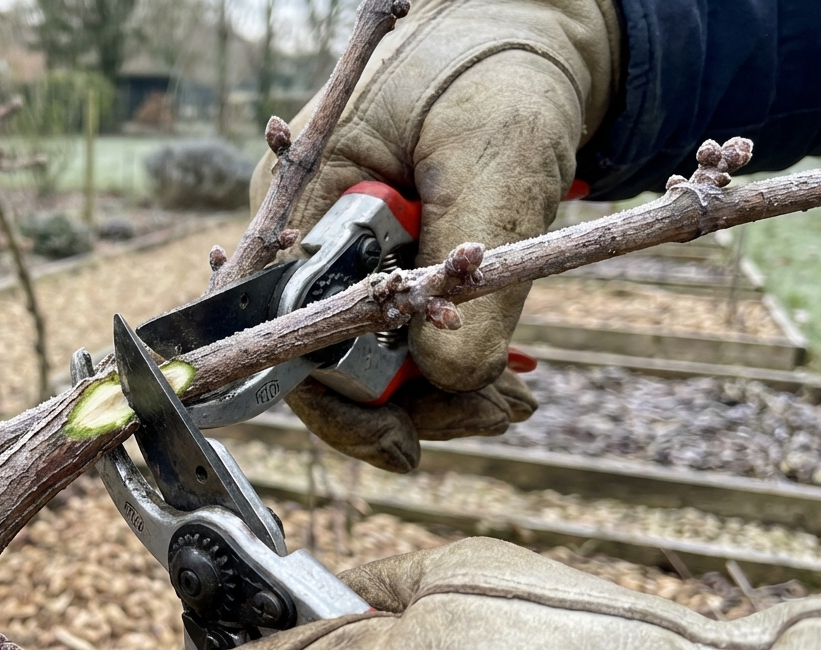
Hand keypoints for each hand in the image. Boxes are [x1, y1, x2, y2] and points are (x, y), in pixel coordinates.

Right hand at [251, 0, 620, 471]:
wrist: (528, 33)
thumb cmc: (497, 70)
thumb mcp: (499, 160)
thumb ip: (474, 271)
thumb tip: (453, 383)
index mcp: (300, 200)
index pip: (293, 334)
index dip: (344, 400)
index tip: (411, 438)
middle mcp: (306, 237)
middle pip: (328, 362)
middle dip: (408, 402)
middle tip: (497, 413)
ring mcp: (345, 254)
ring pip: (368, 359)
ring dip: (439, 390)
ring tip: (511, 398)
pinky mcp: (386, 265)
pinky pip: (400, 336)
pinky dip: (450, 362)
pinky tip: (497, 375)